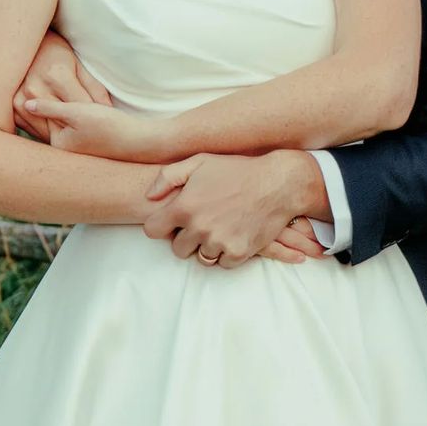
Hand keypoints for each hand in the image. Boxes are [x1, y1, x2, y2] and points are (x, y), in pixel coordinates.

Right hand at [13, 30, 111, 140]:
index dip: (93, 118)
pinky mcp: (13, 107)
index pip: (80, 108)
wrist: (25, 45)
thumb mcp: (78, 65)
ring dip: (62, 135)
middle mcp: (37, 89)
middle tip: (90, 133)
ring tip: (74, 134)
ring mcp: (22, 99)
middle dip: (78, 129)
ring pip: (48, 130)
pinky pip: (33, 128)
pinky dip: (46, 132)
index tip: (102, 123)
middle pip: (64, 122)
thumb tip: (109, 110)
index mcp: (56, 76)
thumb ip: (94, 88)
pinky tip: (56, 130)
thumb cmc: (57, 54)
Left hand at [19, 96, 169, 160]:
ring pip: (62, 121)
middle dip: (46, 104)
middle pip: (49, 121)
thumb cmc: (111, 126)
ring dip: (60, 108)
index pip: (41, 116)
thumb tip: (25, 104)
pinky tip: (79, 105)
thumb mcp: (79, 112)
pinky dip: (72, 114)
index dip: (38, 95)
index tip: (31, 78)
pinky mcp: (90, 143)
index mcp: (58, 143)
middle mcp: (64, 149)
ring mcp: (77, 147)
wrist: (142, 142)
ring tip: (60, 92)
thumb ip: (51, 108)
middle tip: (36, 81)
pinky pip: (74, 125)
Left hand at [142, 152, 322, 267]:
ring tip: (220, 229)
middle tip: (201, 225)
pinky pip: (223, 263)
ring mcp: (219, 242)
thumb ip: (168, 177)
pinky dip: (227, 253)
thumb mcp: (199, 162)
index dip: (160, 226)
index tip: (171, 222)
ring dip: (207, 247)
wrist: (278, 183)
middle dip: (186, 239)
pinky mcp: (238, 252)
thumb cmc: (237, 170)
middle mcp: (199, 227)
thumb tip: (148, 197)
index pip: (153, 230)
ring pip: (201, 258)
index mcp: (185, 206)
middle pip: (178, 249)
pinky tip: (234, 235)